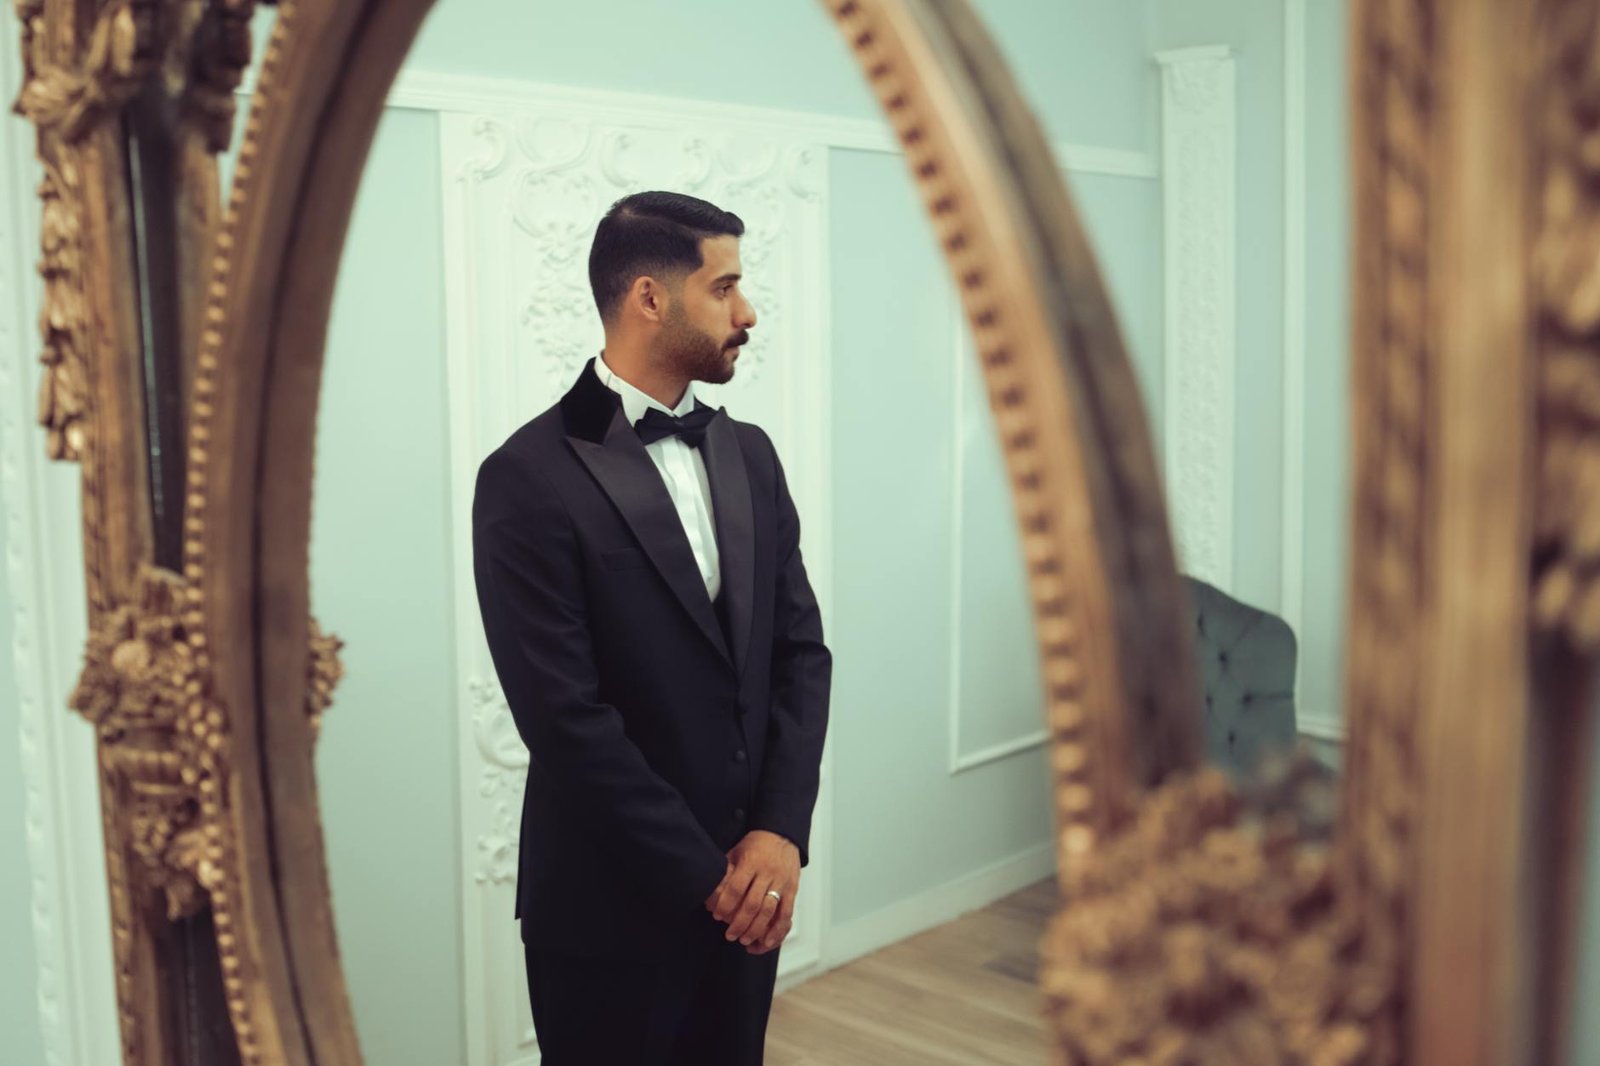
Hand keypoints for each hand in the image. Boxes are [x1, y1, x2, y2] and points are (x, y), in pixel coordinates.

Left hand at [705, 830, 798, 951]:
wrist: (782, 834)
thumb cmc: (755, 844)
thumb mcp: (736, 851)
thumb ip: (726, 871)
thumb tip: (710, 893)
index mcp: (751, 862)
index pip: (736, 888)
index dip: (725, 905)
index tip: (717, 916)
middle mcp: (767, 873)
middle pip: (752, 904)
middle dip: (739, 923)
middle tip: (729, 935)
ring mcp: (781, 882)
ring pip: (768, 911)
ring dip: (755, 929)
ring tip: (744, 940)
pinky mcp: (792, 889)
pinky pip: (786, 912)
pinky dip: (777, 929)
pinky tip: (767, 941)